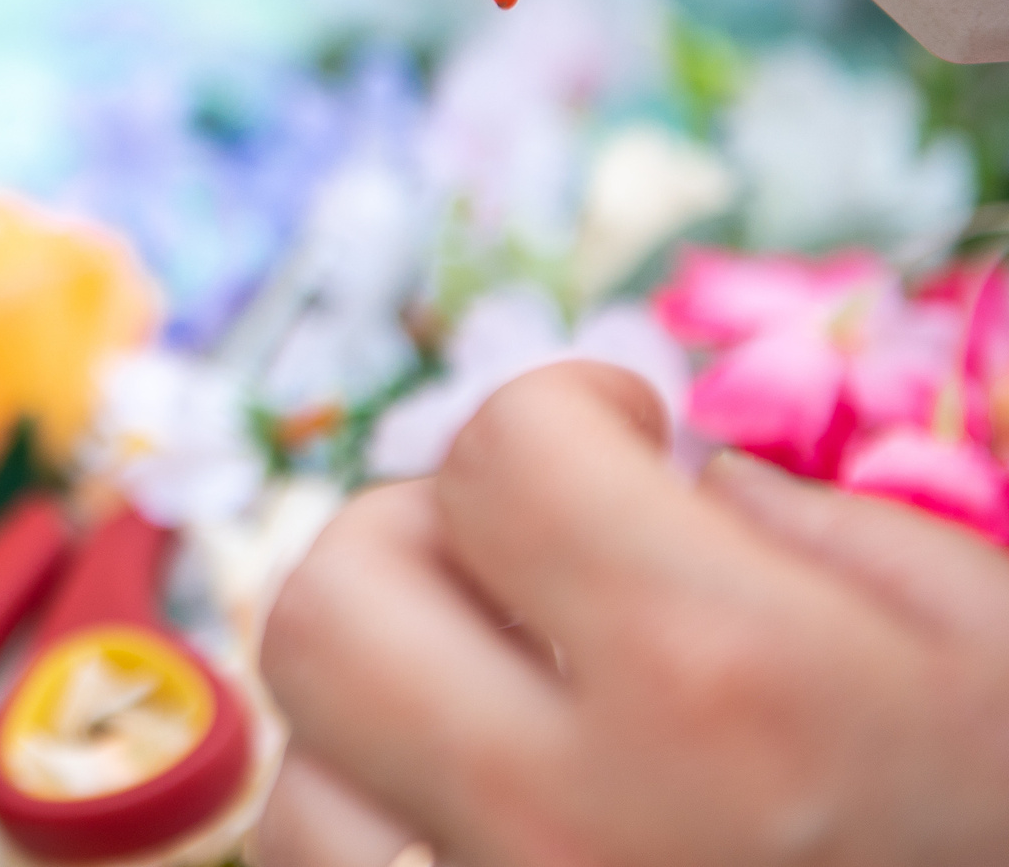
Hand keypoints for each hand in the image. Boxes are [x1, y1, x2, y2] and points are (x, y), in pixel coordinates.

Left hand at [253, 362, 1008, 866]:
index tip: (623, 439)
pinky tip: (474, 829)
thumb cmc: (1004, 825)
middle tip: (516, 564)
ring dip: (383, 718)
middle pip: (331, 603)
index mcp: (727, 687)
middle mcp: (578, 823)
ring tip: (500, 716)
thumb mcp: (992, 650)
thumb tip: (668, 474)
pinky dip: (371, 847)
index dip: (568, 415)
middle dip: (416, 545)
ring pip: (301, 774)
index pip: (501, 455)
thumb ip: (816, 528)